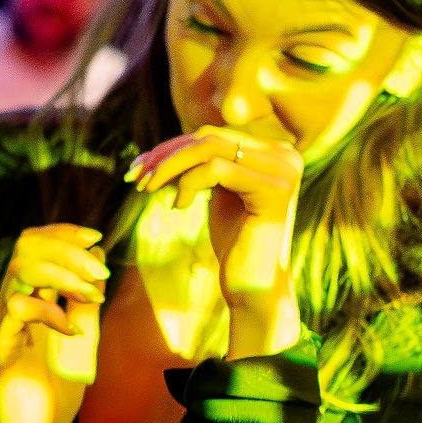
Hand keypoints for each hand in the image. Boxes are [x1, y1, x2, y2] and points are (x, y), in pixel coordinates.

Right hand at [0, 224, 105, 422]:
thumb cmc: (56, 385)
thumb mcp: (82, 335)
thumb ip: (85, 298)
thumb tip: (95, 255)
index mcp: (30, 295)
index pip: (34, 243)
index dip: (62, 233)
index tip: (95, 238)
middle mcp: (11, 302)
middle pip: (26, 248)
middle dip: (68, 251)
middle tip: (100, 275)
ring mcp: (2, 323)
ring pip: (20, 271)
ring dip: (63, 275)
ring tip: (91, 297)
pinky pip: (17, 310)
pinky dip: (51, 312)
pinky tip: (71, 331)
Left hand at [124, 127, 303, 360]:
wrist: (253, 286)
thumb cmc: (234, 242)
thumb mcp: (219, 193)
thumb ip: (207, 164)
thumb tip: (167, 145)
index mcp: (274, 152)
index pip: (212, 136)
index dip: (171, 148)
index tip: (139, 167)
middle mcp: (285, 155)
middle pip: (209, 138)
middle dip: (165, 155)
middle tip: (135, 176)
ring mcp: (284, 170)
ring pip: (209, 149)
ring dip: (169, 167)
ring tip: (149, 189)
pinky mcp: (275, 189)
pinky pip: (216, 169)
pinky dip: (188, 184)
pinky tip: (179, 207)